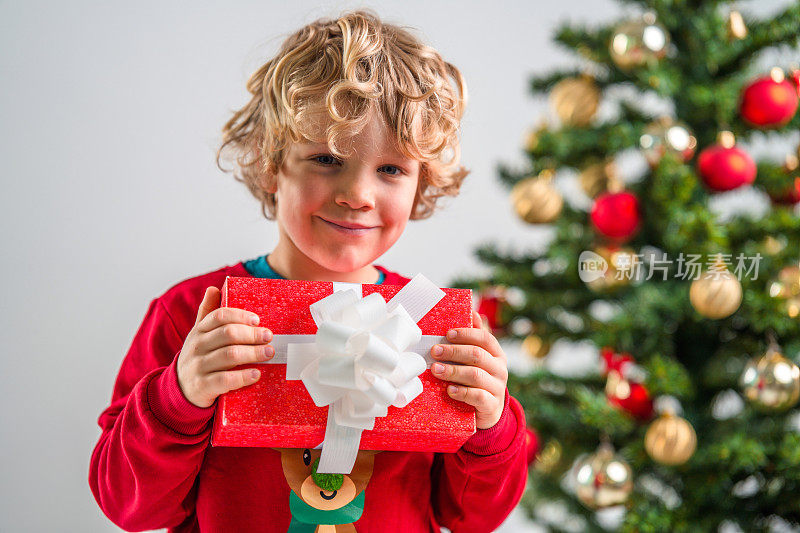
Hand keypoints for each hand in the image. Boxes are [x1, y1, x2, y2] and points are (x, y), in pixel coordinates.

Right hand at [176, 286, 274, 407]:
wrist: (181, 390)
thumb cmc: (199, 358)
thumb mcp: (200, 335)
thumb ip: (208, 313)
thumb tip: (213, 288)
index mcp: (199, 331)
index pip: (219, 316)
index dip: (240, 315)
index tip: (257, 320)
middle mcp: (197, 346)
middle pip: (228, 334)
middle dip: (251, 334)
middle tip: (268, 337)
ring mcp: (199, 367)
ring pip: (229, 355)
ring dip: (253, 353)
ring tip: (269, 353)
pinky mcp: (203, 386)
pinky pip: (225, 380)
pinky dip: (243, 376)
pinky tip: (256, 374)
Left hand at [429, 310, 507, 428]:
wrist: (488, 411)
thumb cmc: (478, 379)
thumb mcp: (478, 359)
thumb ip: (474, 338)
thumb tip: (472, 312)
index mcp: (497, 354)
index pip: (485, 338)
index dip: (466, 334)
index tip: (447, 334)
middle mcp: (500, 369)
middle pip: (477, 355)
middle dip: (454, 351)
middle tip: (434, 351)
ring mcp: (497, 388)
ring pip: (475, 375)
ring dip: (453, 371)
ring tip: (435, 370)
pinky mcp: (491, 405)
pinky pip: (477, 396)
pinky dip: (462, 392)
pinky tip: (449, 390)